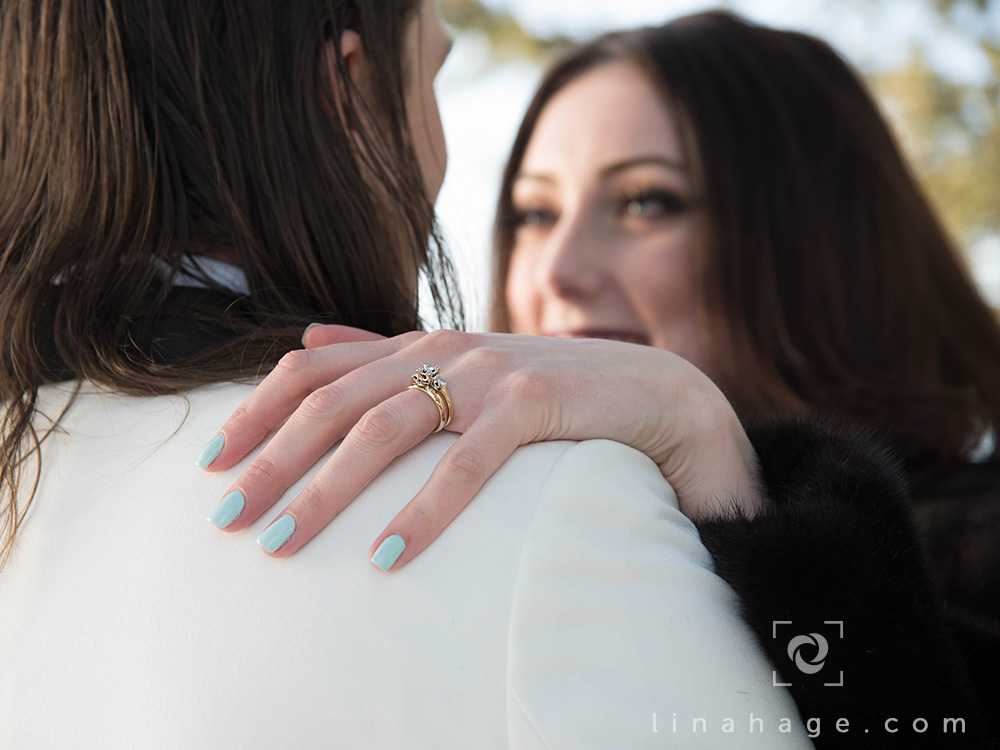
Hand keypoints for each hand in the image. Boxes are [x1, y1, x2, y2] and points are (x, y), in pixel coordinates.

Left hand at [200, 327, 761, 567]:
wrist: (652, 392)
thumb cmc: (548, 395)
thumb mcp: (459, 371)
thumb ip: (384, 355)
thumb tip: (306, 340)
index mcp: (416, 345)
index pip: (312, 369)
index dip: (257, 411)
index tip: (213, 463)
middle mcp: (441, 351)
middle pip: (333, 404)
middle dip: (272, 461)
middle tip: (225, 518)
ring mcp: (486, 374)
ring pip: (385, 429)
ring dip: (328, 490)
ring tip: (282, 542)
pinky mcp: (534, 403)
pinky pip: (467, 464)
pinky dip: (424, 512)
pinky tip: (386, 558)